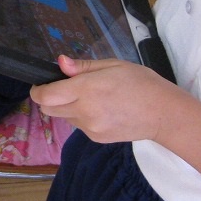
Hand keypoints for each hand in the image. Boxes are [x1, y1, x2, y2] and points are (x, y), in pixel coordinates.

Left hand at [32, 56, 182, 143]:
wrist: (163, 113)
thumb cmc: (140, 83)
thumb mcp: (113, 65)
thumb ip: (82, 67)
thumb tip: (60, 63)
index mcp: (86, 89)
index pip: (46, 96)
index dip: (37, 90)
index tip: (40, 84)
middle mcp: (84, 111)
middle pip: (49, 110)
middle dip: (50, 99)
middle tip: (64, 88)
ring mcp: (90, 128)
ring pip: (64, 117)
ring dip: (67, 107)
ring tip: (90, 98)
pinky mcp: (96, 138)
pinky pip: (78, 126)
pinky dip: (81, 117)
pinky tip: (101, 110)